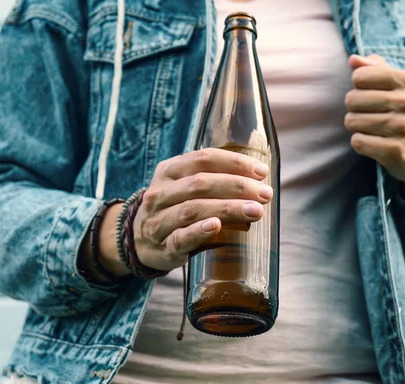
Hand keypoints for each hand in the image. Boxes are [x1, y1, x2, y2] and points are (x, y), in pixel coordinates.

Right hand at [132, 148, 272, 270]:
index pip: (203, 158)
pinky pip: (180, 237)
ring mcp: (159, 219)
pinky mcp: (163, 246)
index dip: (234, 163)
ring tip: (255, 211)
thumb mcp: (184, 186)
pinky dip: (199, 231)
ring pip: (193, 209)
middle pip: (200, 183)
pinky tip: (217, 226)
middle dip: (237, 186)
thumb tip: (258, 178)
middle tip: (265, 194)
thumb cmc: (174, 208)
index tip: (261, 171)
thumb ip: (212, 178)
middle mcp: (161, 192)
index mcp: (169, 170)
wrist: (139, 241)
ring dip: (227, 208)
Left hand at [345, 54, 404, 204]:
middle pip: (351, 99)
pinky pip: (358, 142)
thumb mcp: (397, 88)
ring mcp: (403, 127)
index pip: (359, 75)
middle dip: (354, 109)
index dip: (358, 87)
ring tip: (373, 130)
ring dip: (357, 127)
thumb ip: (374, 69)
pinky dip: (360, 144)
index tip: (370, 95)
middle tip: (371, 116)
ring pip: (352, 121)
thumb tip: (353, 59)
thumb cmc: (403, 115)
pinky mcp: (396, 151)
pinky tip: (374, 144)